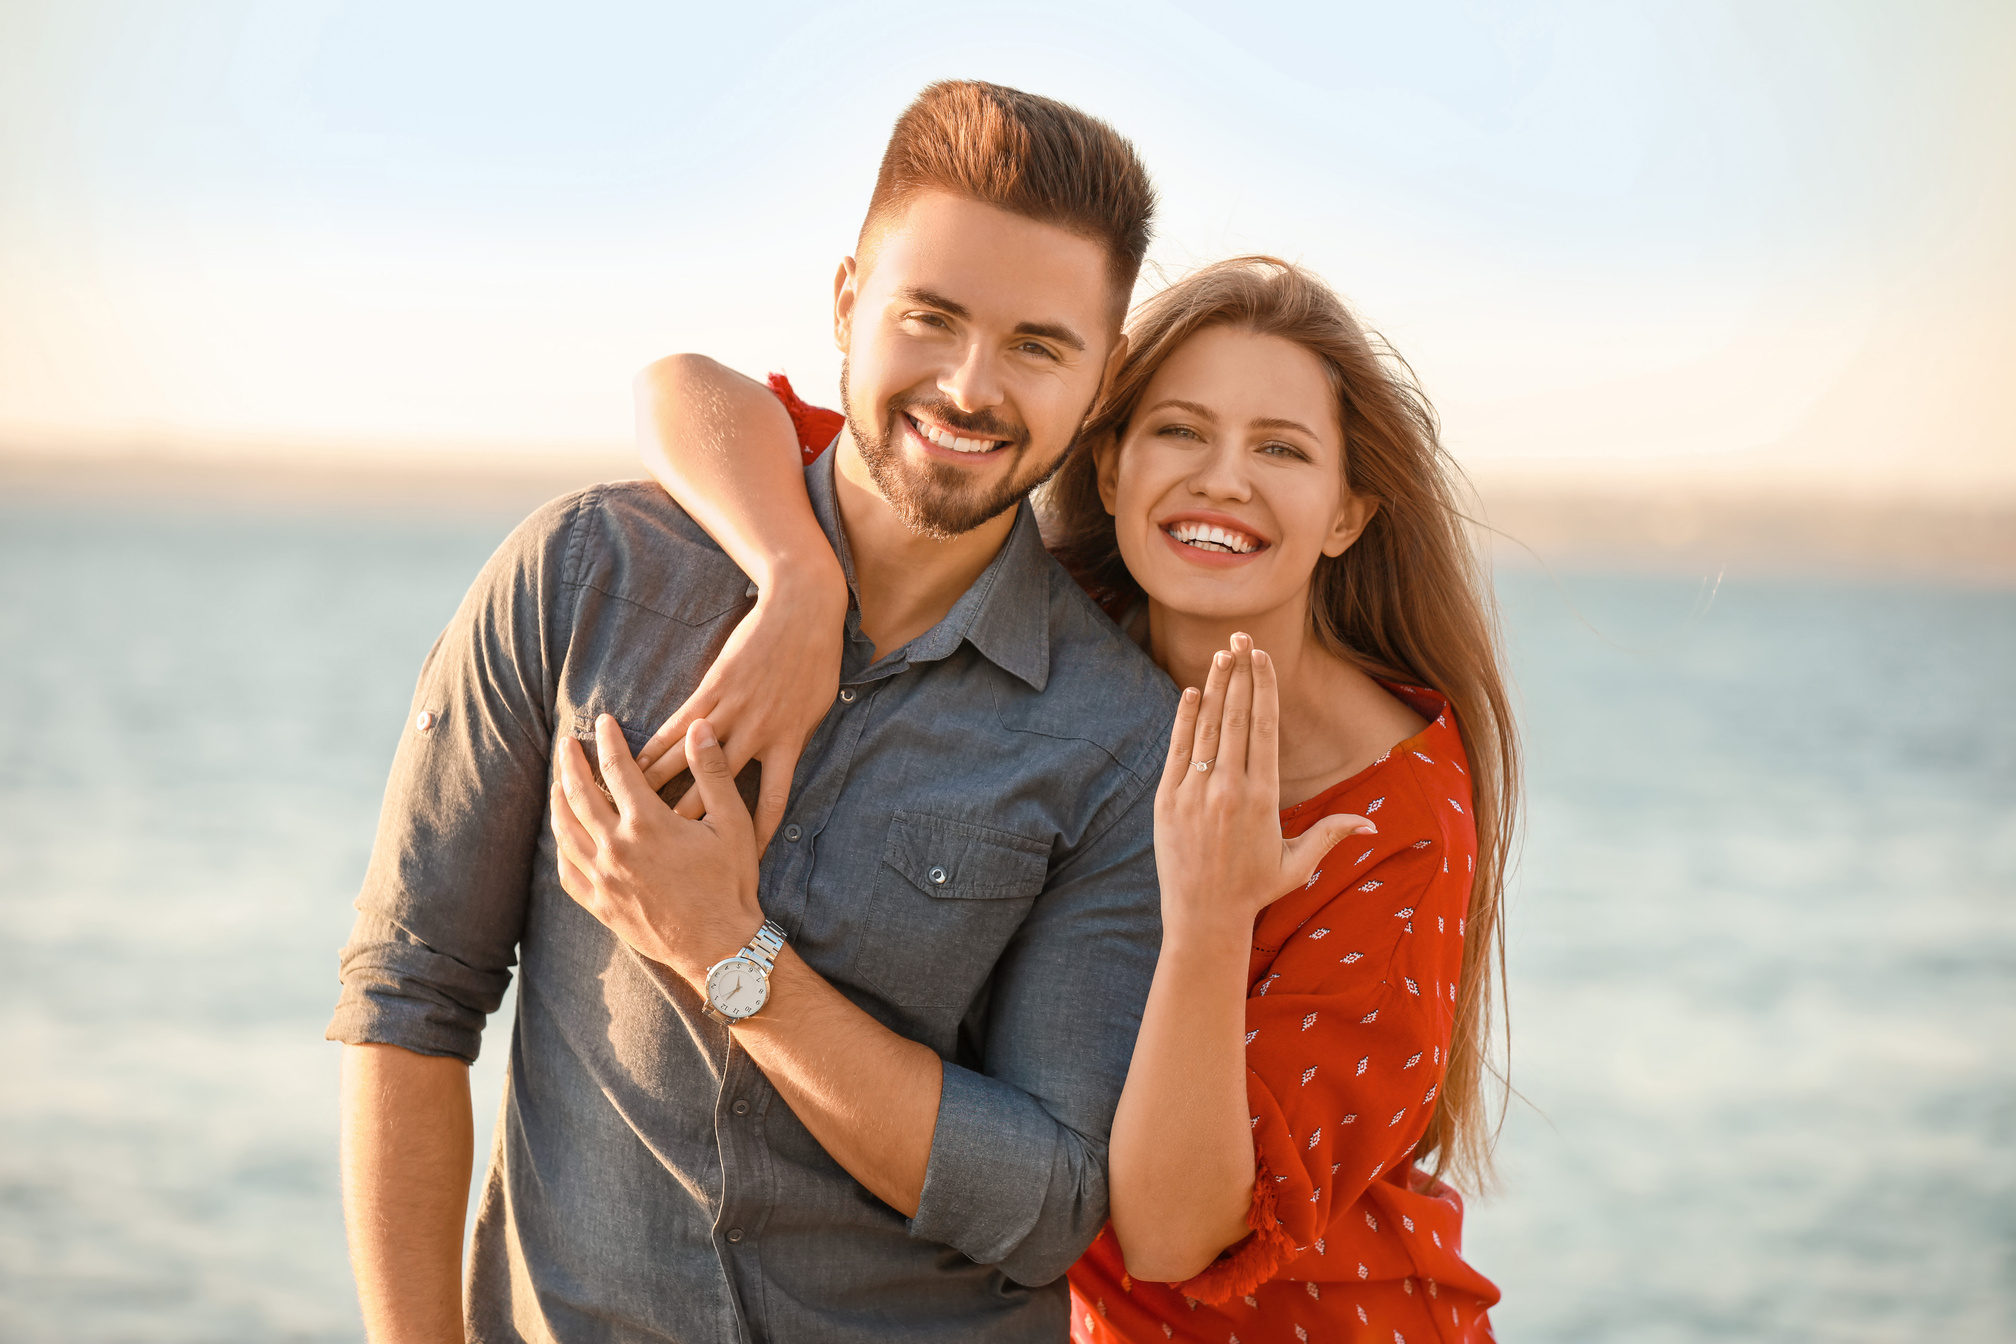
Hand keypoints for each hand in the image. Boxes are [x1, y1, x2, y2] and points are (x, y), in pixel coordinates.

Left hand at [551, 714, 763, 985]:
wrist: (719, 946)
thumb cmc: (730, 883)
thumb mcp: (733, 823)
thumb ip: (712, 772)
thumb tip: (698, 727)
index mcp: (647, 824)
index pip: (617, 768)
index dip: (609, 741)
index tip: (603, 723)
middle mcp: (616, 848)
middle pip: (579, 794)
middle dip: (570, 763)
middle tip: (565, 742)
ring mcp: (604, 879)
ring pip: (565, 831)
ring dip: (558, 801)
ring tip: (557, 782)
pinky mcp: (600, 905)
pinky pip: (567, 871)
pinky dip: (561, 847)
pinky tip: (563, 836)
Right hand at [634, 574, 846, 850]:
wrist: (801, 608)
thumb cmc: (816, 659)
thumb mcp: (817, 708)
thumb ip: (796, 740)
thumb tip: (786, 765)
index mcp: (790, 744)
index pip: (773, 802)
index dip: (757, 836)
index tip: (743, 865)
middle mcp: (758, 734)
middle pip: (719, 792)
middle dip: (693, 826)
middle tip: (672, 852)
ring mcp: (731, 712)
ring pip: (688, 762)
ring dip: (658, 791)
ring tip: (634, 817)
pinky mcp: (710, 690)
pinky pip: (675, 727)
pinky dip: (653, 749)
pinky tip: (631, 767)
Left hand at [1152, 633, 1373, 939]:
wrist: (1203, 917)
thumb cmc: (1254, 890)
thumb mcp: (1297, 863)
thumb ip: (1330, 835)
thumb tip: (1371, 825)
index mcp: (1263, 798)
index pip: (1263, 728)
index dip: (1262, 688)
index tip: (1262, 657)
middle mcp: (1229, 789)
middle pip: (1235, 717)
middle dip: (1239, 673)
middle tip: (1241, 638)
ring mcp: (1194, 792)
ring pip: (1206, 728)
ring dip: (1213, 687)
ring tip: (1221, 654)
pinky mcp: (1167, 800)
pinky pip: (1179, 750)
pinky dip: (1184, 719)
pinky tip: (1190, 692)